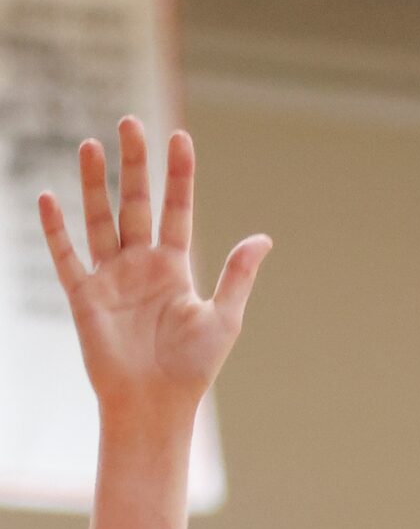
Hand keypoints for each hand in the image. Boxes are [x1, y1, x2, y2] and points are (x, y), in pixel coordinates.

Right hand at [39, 118, 270, 422]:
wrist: (155, 405)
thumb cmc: (192, 368)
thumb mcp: (223, 318)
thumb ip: (237, 275)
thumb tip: (263, 238)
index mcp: (174, 267)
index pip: (176, 210)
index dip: (178, 176)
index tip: (180, 137)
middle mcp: (140, 265)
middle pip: (136, 204)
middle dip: (133, 165)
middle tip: (130, 122)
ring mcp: (110, 278)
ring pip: (99, 219)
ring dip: (94, 184)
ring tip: (92, 144)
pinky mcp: (84, 297)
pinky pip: (65, 257)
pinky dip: (55, 230)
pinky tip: (47, 198)